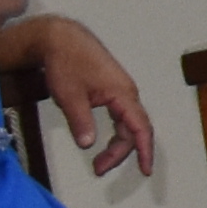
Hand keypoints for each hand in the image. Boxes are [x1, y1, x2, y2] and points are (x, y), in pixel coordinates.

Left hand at [7, 12, 158, 178]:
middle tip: (99, 168)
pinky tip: (102, 139)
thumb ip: (80, 120)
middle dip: (120, 153)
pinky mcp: (111, 90)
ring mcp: (121, 91)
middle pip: (134, 129)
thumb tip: (88, 144)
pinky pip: (121, 116)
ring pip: (127, 124)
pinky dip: (115, 132)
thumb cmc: (66, 62)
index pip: (140, 127)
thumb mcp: (69, 95)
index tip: (145, 170)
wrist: (61, 38)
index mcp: (122, 93)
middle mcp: (127, 93)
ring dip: (117, 144)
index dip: (143, 150)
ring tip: (98, 161)